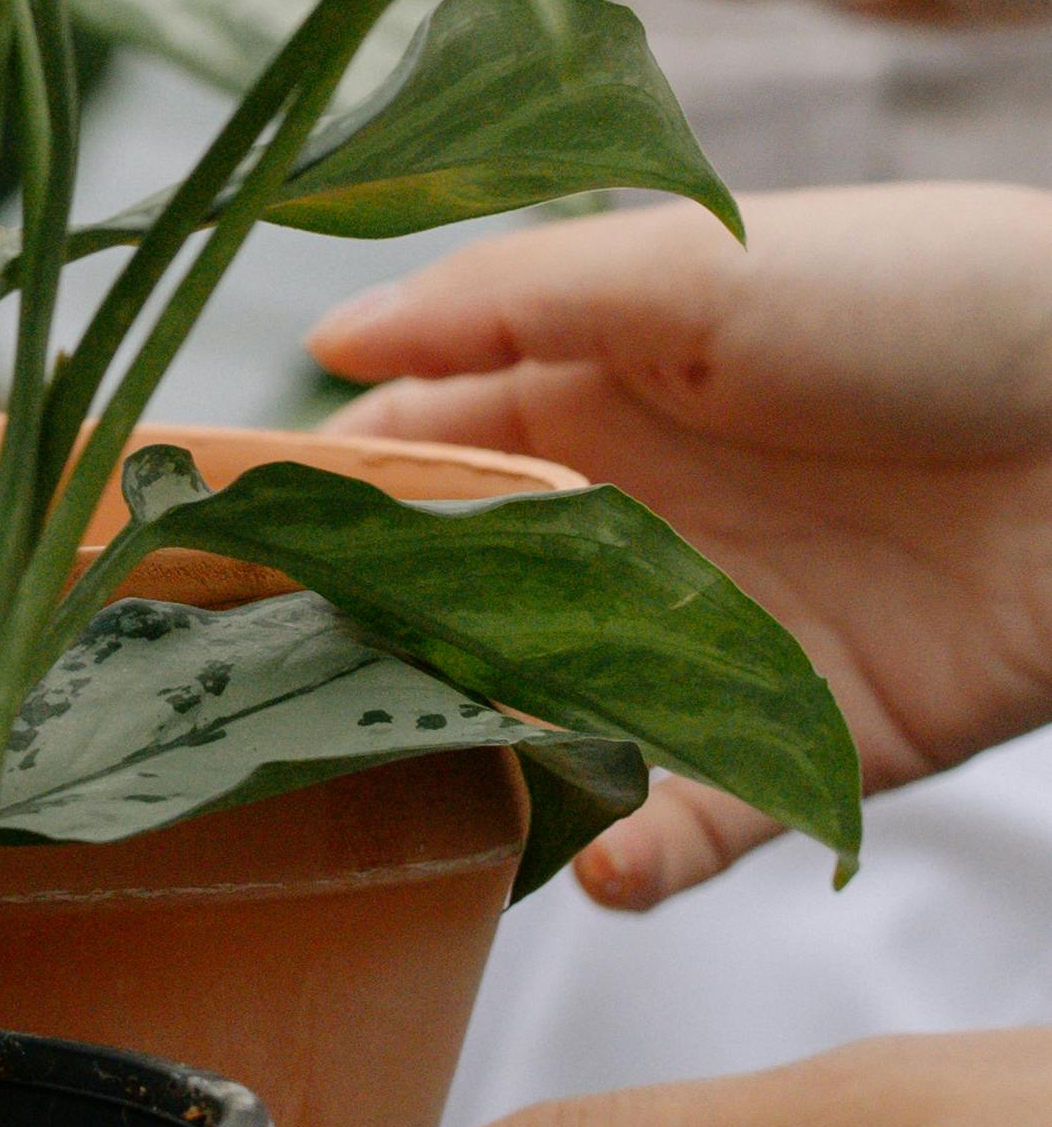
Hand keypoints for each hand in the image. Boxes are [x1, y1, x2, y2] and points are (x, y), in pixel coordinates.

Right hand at [313, 185, 1051, 903]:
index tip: (195, 555)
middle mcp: (627, 523)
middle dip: (359, 658)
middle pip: (453, 609)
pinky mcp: (805, 741)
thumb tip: (328, 337)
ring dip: (482, 765)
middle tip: (254, 708)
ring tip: (416, 797)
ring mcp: (707, 639)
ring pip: (548, 723)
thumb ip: (505, 300)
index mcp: (586, 391)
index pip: (404, 456)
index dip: (305, 502)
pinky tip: (599, 863)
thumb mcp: (697, 263)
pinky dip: (639, 852)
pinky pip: (693, 817)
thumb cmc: (930, 298)